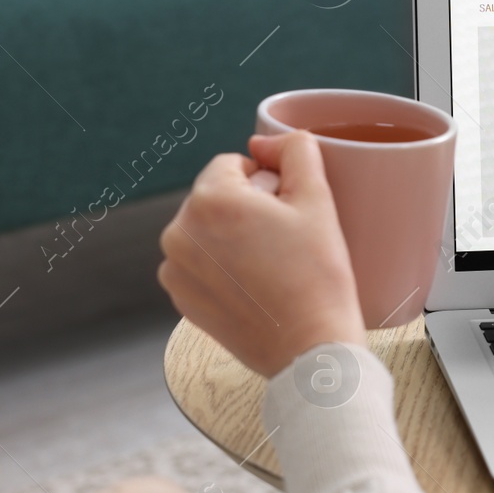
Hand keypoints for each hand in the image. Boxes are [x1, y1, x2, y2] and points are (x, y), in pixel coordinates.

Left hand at [158, 133, 365, 377]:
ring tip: (271, 266)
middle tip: (286, 242)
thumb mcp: (318, 199)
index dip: (268, 183)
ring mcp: (175, 269)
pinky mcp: (180, 298)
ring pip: (207, 230)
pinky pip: (199, 263)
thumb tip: (265, 144)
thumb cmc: (318, 276)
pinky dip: (222, 267)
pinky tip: (256, 286)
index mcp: (210, 200)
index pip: (233, 166)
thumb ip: (295, 150)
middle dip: (248, 209)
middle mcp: (179, 232)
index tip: (289, 214)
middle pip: (217, 197)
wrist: (310, 348)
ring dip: (233, 237)